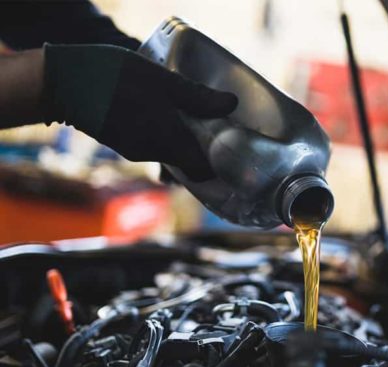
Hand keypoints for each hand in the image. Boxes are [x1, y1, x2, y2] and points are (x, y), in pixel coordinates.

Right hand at [42, 44, 236, 180]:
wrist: (63, 84)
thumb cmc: (116, 79)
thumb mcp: (163, 82)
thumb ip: (197, 96)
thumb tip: (231, 104)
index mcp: (168, 143)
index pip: (201, 172)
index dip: (217, 164)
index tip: (228, 149)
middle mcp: (152, 154)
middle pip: (186, 163)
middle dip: (201, 149)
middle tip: (214, 127)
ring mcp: (134, 150)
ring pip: (169, 152)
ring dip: (181, 139)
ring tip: (189, 116)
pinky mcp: (121, 142)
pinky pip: (152, 145)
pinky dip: (162, 135)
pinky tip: (162, 113)